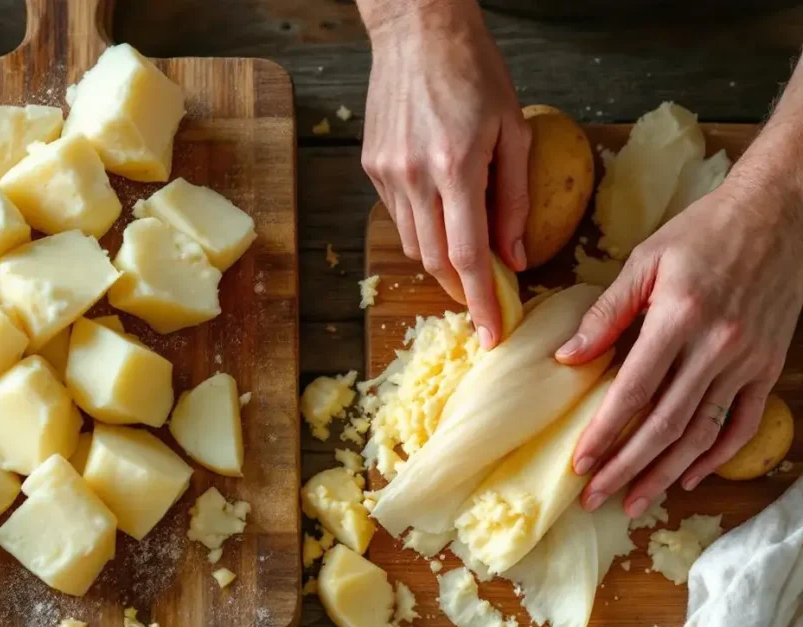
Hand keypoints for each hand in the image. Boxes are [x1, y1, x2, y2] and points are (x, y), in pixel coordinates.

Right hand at [359, 0, 529, 348]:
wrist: (418, 32)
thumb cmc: (475, 71)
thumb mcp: (514, 130)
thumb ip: (515, 198)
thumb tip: (515, 257)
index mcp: (455, 166)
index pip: (467, 255)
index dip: (481, 301)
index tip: (492, 333)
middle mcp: (414, 177)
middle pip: (434, 260)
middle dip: (460, 290)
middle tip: (484, 300)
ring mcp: (387, 175)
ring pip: (413, 245)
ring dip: (441, 262)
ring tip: (466, 258)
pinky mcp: (372, 169)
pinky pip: (398, 217)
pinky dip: (423, 229)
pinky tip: (441, 215)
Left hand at [556, 168, 802, 518]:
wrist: (781, 212)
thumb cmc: (703, 231)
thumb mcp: (646, 259)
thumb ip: (607, 312)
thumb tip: (566, 358)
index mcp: (679, 318)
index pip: (632, 391)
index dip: (604, 432)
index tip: (579, 462)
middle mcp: (716, 347)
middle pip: (665, 424)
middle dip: (627, 467)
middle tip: (596, 498)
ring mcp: (748, 360)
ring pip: (703, 433)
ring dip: (666, 473)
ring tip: (635, 502)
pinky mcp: (769, 366)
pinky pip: (744, 423)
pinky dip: (718, 456)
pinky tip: (688, 476)